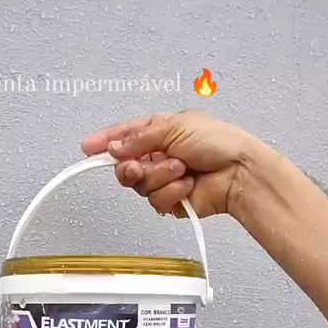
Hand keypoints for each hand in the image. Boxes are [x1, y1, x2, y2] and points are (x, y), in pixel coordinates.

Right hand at [82, 110, 255, 218]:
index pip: (125, 136)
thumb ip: (139, 139)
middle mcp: (160, 156)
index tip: (88, 147)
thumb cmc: (219, 142)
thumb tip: (115, 148)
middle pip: (125, 167)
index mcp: (160, 132)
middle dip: (130, 167)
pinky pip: (157, 201)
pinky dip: (172, 192)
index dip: (106, 141)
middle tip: (138, 166)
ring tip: (181, 169)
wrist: (239, 172)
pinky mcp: (173, 201)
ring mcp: (166, 179)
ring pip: (141, 186)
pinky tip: (188, 185)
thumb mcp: (174, 127)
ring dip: (160, 177)